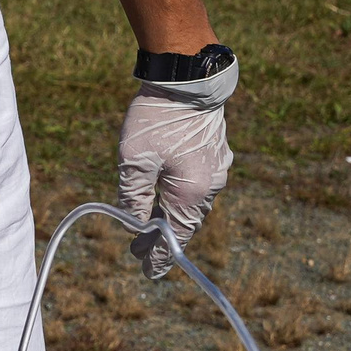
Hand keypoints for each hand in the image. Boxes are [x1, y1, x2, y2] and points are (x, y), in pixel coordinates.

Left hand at [118, 70, 236, 278]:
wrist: (187, 78)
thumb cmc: (157, 119)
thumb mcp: (135, 160)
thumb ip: (134, 196)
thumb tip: (134, 224)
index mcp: (192, 192)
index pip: (175, 235)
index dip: (158, 255)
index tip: (147, 272)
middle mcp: (210, 184)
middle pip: (186, 221)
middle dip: (163, 238)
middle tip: (141, 253)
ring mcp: (216, 167)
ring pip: (192, 203)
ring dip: (172, 217)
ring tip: (152, 228)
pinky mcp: (214, 152)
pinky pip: (197, 185)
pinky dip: (181, 197)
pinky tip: (167, 196)